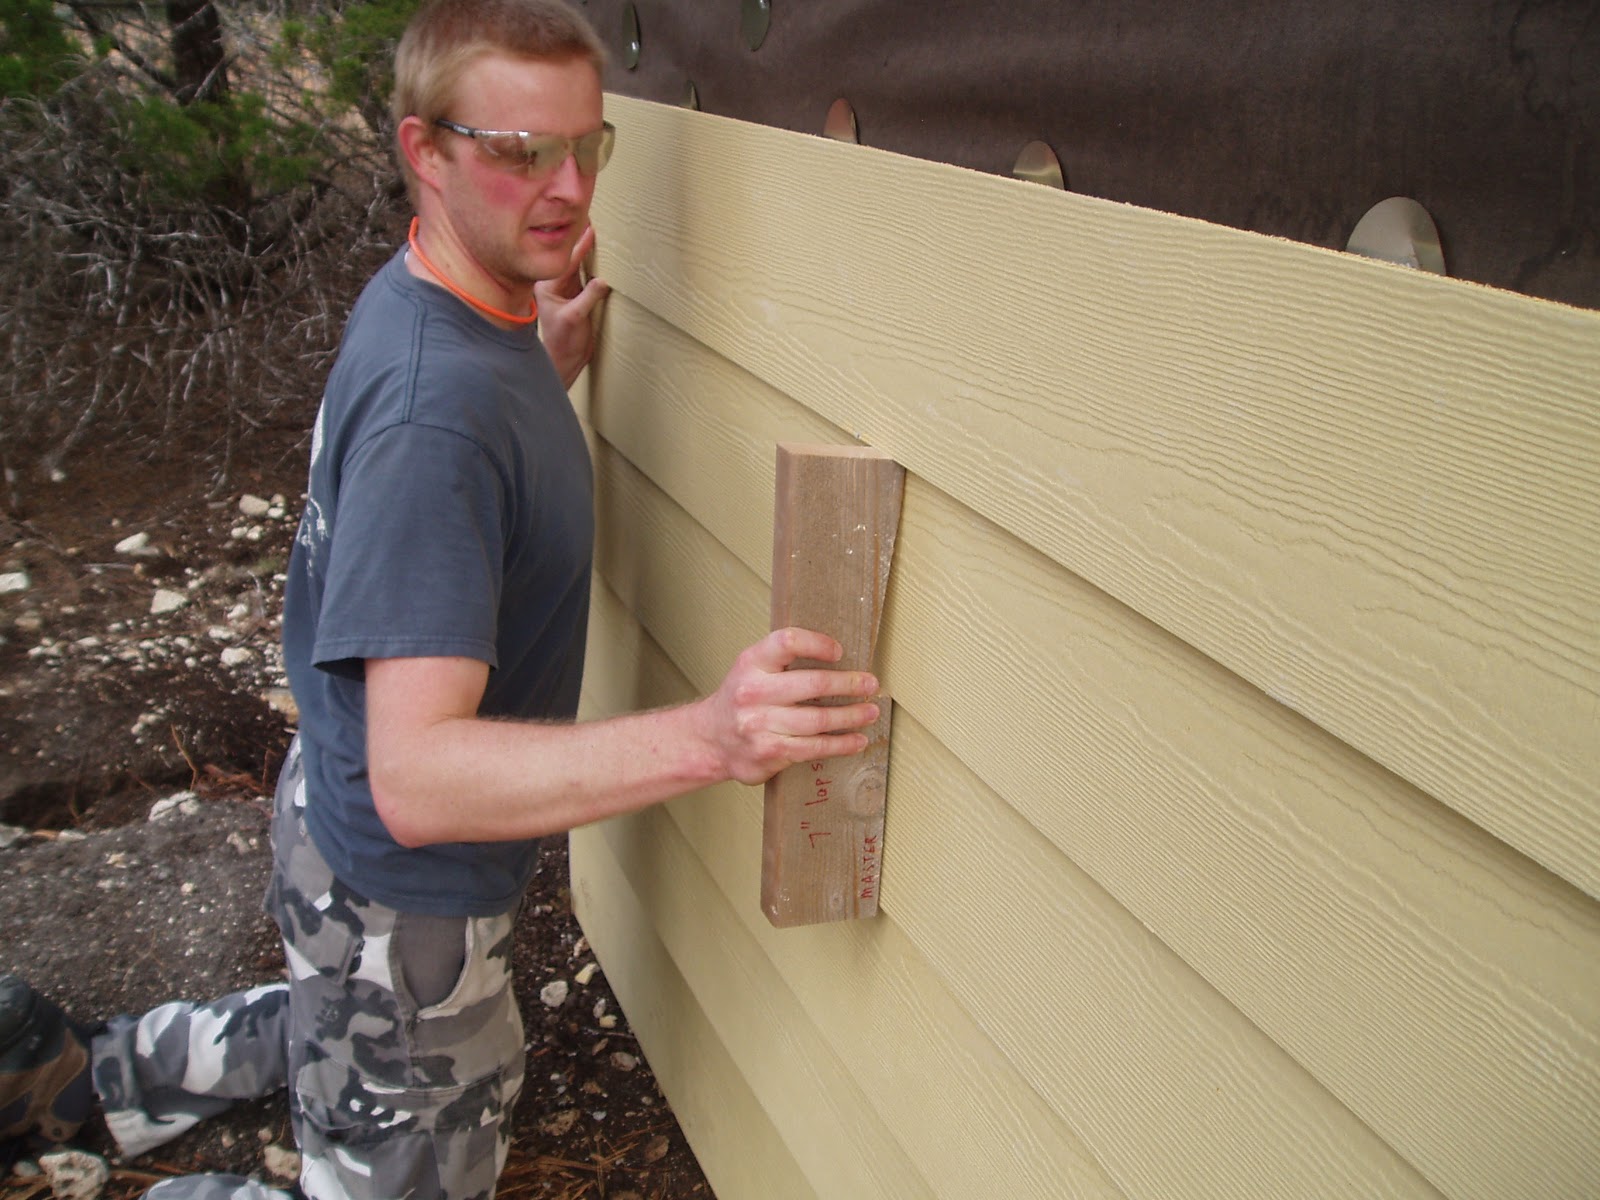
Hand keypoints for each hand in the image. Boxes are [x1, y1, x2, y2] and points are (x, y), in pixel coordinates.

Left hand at [536, 224, 609, 387]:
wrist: (564, 360)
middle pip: (571, 258)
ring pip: (580, 266)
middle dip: (582, 241)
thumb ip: (588, 298)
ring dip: (589, 252)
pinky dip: (595, 266)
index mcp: (548, 287)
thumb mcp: (575, 318)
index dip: (580, 245)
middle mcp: (556, 285)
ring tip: (599, 232)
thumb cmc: (563, 342)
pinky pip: (587, 277)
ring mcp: (568, 291)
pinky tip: (602, 256)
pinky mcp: (578, 298)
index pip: (567, 262)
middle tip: (593, 220)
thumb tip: (603, 281)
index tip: (591, 229)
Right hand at [693, 628, 880, 786]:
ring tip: (870, 712)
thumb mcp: (752, 668)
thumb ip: (784, 659)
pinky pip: (814, 747)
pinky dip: (840, 744)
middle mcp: (753, 691)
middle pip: (812, 684)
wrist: (711, 738)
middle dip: (849, 684)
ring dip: (852, 716)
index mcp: (751, 662)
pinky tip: (856, 740)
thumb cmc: (742, 699)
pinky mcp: (769, 751)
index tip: (840, 652)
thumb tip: (838, 655)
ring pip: (818, 719)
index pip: (787, 642)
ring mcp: (760, 724)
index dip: (817, 644)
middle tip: (870, 684)